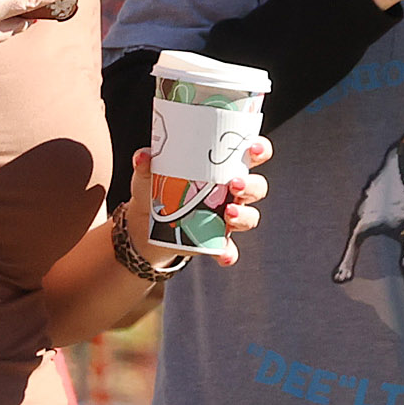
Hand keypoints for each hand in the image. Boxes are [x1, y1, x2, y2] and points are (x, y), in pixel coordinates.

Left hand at [114, 135, 272, 269]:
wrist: (146, 224)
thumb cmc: (157, 188)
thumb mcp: (149, 175)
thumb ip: (146, 164)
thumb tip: (143, 156)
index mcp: (223, 169)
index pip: (253, 155)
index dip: (260, 150)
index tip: (253, 148)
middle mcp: (232, 193)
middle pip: (257, 187)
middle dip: (251, 186)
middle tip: (235, 184)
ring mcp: (227, 218)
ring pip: (250, 217)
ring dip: (244, 216)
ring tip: (228, 214)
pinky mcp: (218, 241)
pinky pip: (230, 249)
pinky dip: (228, 253)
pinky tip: (223, 255)